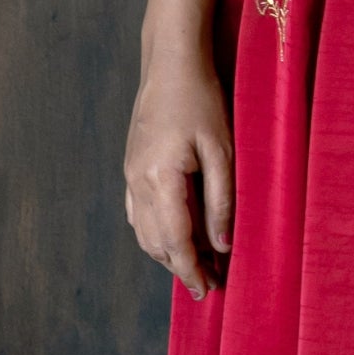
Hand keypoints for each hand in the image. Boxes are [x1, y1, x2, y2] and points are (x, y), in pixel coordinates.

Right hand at [125, 50, 233, 300]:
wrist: (170, 62)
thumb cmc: (202, 100)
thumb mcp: (223, 151)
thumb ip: (221, 201)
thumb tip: (221, 245)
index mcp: (160, 178)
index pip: (175, 240)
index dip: (190, 269)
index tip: (207, 291)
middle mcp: (138, 180)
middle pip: (155, 241)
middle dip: (180, 266)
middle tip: (209, 285)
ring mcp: (130, 173)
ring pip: (143, 230)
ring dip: (167, 252)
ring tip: (196, 264)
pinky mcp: (132, 165)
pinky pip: (138, 212)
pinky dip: (155, 232)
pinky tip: (174, 236)